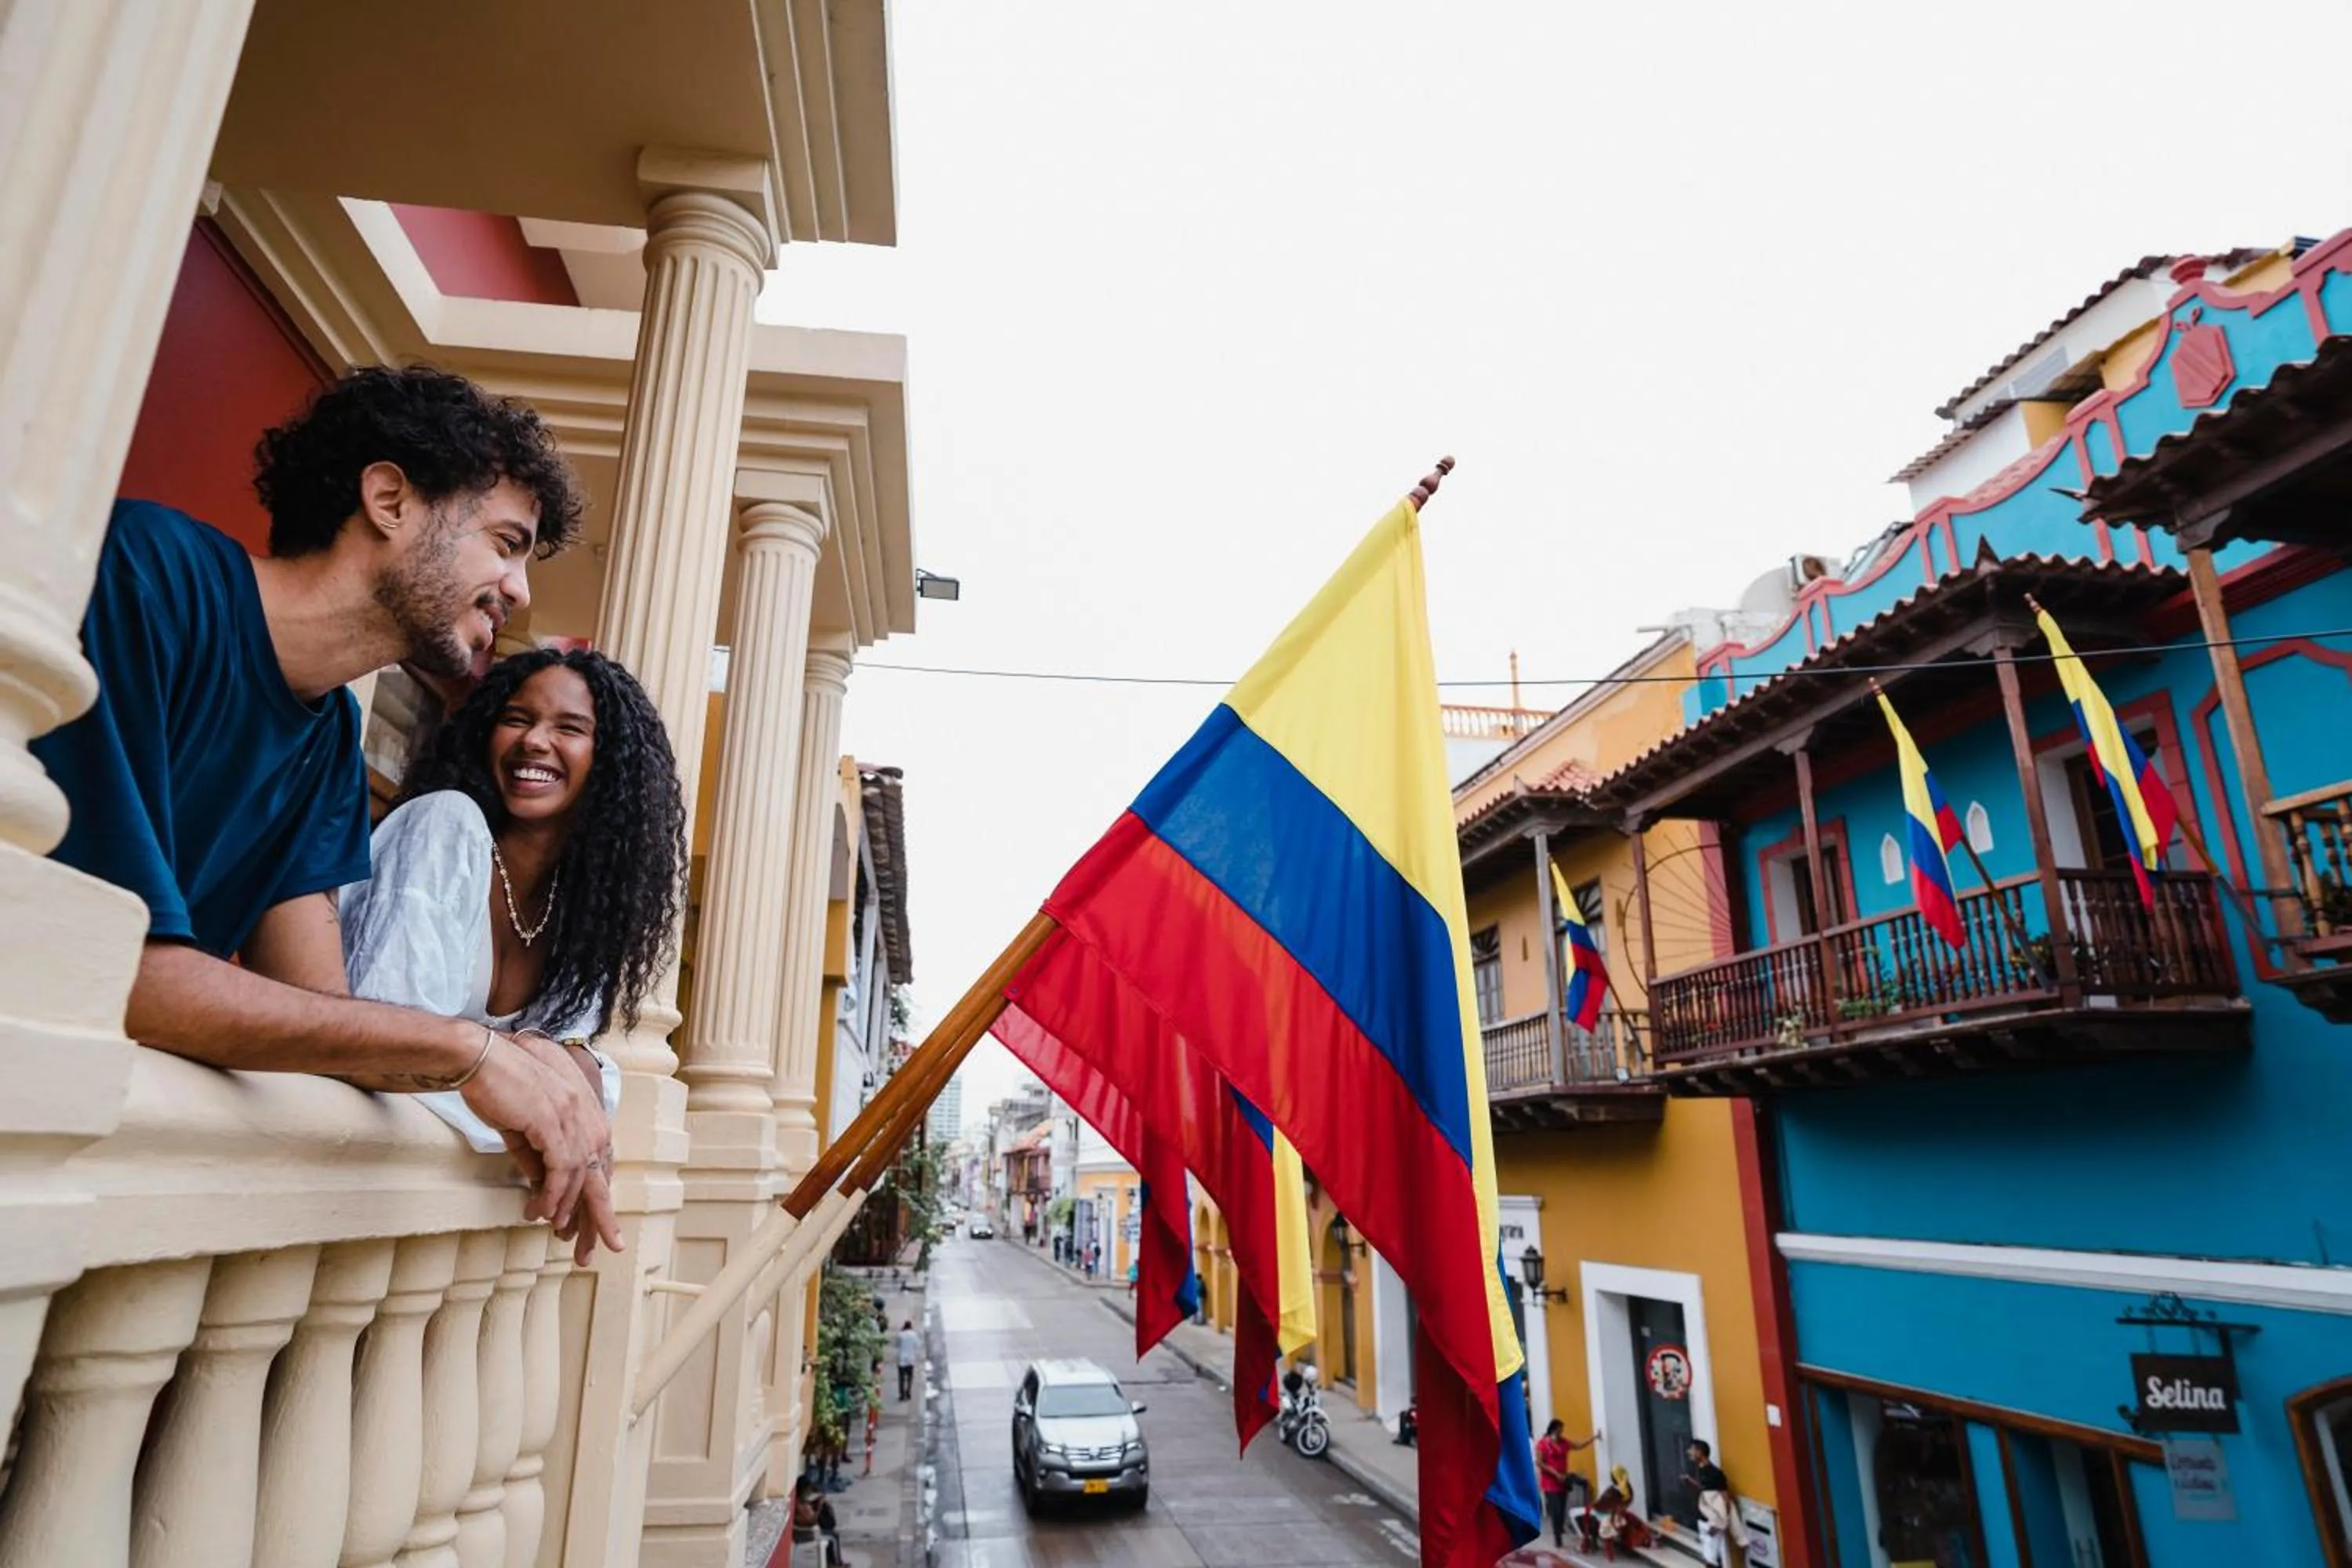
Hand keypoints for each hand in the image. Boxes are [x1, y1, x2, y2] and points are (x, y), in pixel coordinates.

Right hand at [461, 1033, 621, 1258]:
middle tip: (608, 1247)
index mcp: (584, 1112)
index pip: (599, 1162)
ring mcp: (572, 1116)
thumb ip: (537, 1157)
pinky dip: (554, 1195)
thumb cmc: (499, 1089)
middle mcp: (586, 1114)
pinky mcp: (552, 1122)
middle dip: (604, 1214)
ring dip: (568, 1209)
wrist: (479, 1059)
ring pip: (581, 1176)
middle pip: (601, 1173)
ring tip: (557, 1232)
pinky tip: (544, 1212)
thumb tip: (544, 1188)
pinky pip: (560, 1169)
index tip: (593, 1227)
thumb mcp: (523, 1130)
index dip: (597, 1196)